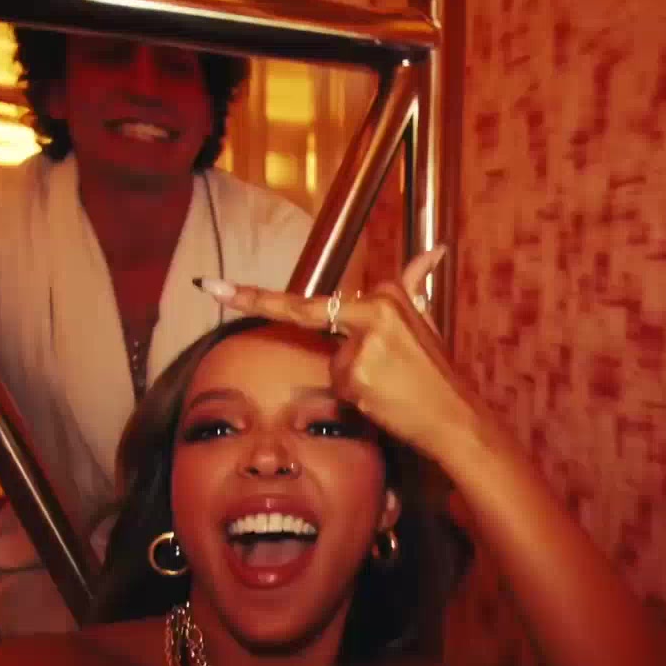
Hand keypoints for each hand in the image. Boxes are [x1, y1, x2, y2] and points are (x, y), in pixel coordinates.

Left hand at [197, 248, 478, 458]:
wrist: (455, 416)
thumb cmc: (435, 372)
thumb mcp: (424, 321)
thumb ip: (416, 282)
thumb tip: (435, 249)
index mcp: (385, 294)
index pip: (307, 297)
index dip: (251, 295)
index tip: (210, 288)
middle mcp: (372, 310)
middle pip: (322, 334)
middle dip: (331, 354)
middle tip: (370, 370)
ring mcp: (362, 344)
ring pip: (332, 366)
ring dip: (355, 380)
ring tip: (392, 386)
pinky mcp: (357, 374)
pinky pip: (340, 388)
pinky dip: (359, 398)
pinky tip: (386, 399)